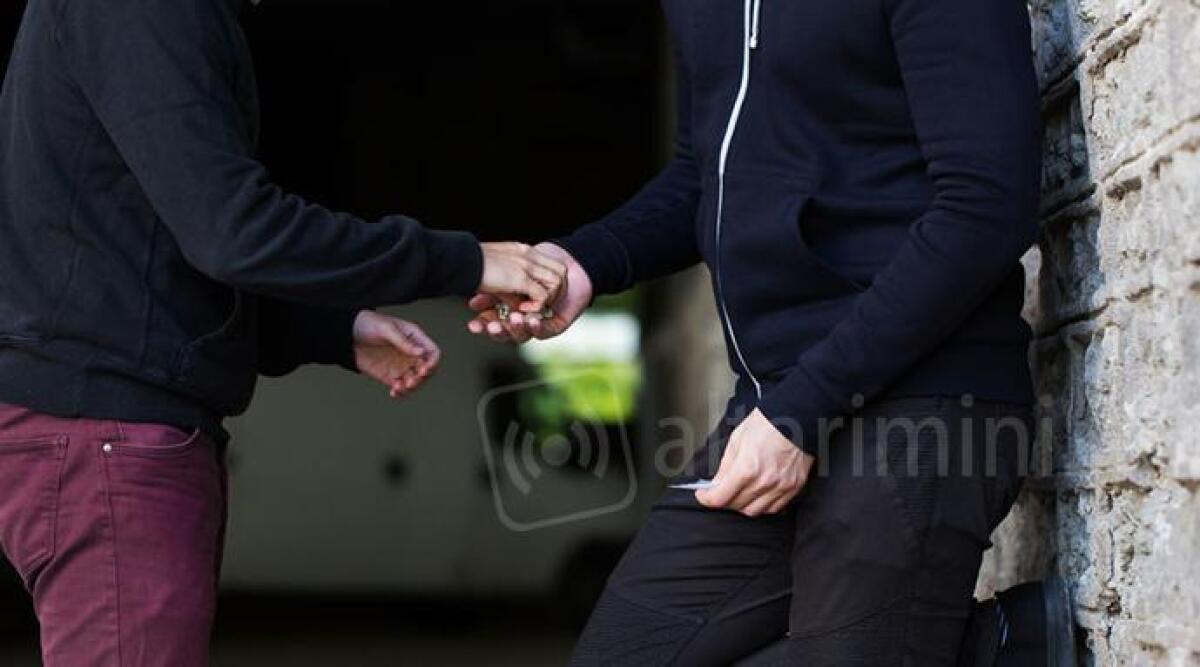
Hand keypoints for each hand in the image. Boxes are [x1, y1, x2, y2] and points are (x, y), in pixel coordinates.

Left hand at [352, 311, 440, 398]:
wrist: (346, 335)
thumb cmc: (368, 324)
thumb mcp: (386, 329)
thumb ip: (403, 342)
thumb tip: (421, 352)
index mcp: (415, 338)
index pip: (432, 352)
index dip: (433, 362)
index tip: (424, 369)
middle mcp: (411, 354)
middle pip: (427, 370)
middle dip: (422, 378)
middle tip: (411, 381)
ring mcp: (401, 366)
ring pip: (416, 381)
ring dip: (412, 387)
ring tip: (400, 387)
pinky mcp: (390, 375)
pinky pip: (401, 387)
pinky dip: (400, 392)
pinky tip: (394, 392)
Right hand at [467, 243, 591, 343]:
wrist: (567, 261)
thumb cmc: (536, 265)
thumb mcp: (511, 274)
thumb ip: (494, 289)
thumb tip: (473, 303)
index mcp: (507, 311)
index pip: (491, 322)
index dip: (482, 325)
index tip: (472, 325)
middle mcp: (521, 320)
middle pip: (506, 333)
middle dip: (498, 331)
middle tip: (491, 325)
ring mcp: (538, 325)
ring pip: (524, 334)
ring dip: (517, 328)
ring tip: (514, 318)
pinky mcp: (555, 326)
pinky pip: (545, 330)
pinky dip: (537, 326)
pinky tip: (531, 318)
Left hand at [696, 409, 813, 516]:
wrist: (797, 418)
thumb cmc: (768, 423)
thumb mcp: (737, 440)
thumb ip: (725, 466)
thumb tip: (716, 483)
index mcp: (747, 468)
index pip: (720, 498)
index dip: (707, 499)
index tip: (704, 496)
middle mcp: (764, 482)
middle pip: (736, 506)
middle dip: (724, 501)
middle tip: (720, 492)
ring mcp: (781, 487)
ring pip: (755, 511)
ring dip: (742, 505)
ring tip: (738, 493)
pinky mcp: (794, 488)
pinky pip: (774, 508)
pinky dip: (762, 505)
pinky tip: (757, 495)